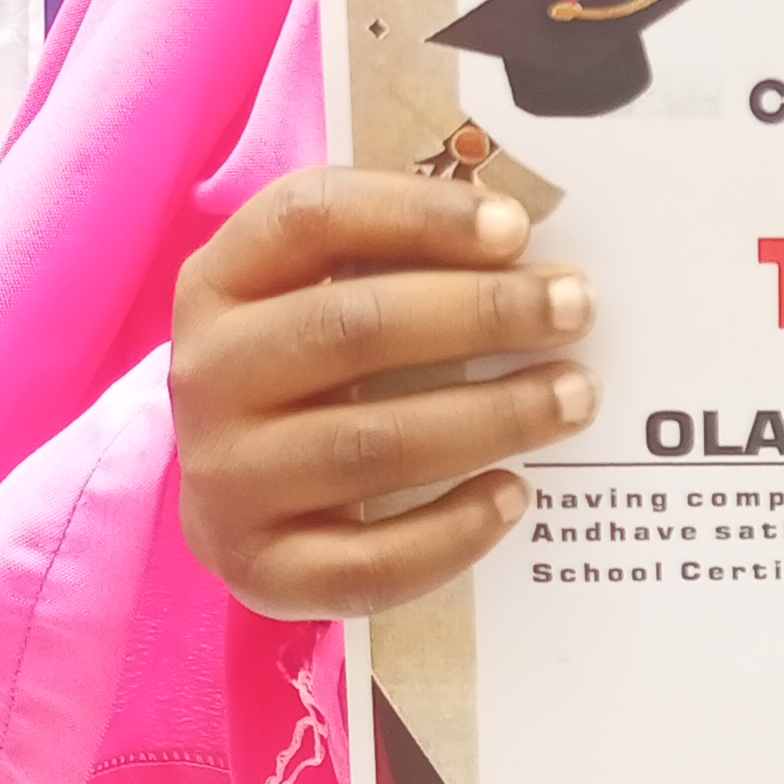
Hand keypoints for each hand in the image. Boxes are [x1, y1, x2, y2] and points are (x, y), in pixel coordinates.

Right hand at [172, 169, 595, 619]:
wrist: (238, 495)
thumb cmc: (314, 373)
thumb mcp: (326, 296)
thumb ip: (405, 263)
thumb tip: (536, 260)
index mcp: (221, 281)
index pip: (310, 218)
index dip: (417, 213)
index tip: (516, 226)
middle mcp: (208, 375)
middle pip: (351, 328)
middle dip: (482, 314)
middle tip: (575, 308)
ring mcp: (226, 478)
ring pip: (371, 445)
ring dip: (491, 416)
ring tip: (574, 395)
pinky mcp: (261, 569)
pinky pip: (368, 562)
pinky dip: (452, 531)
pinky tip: (514, 494)